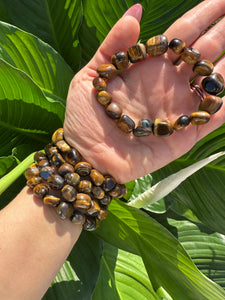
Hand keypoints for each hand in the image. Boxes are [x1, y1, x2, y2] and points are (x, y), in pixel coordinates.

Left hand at [64, 0, 224, 182]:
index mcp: (149, 67)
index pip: (182, 35)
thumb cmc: (85, 118)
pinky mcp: (185, 133)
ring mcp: (179, 108)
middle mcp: (169, 84)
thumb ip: (114, 45)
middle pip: (204, 52)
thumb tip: (136, 11)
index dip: (203, 15)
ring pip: (214, 81)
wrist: (89, 156)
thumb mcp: (91, 77)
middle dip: (224, 31)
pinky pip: (214, 116)